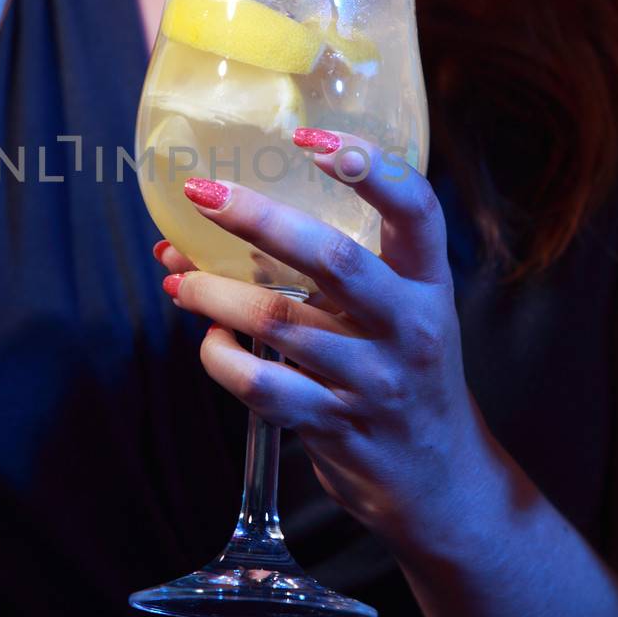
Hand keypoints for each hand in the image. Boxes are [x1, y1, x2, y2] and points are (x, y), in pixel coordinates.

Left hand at [156, 129, 484, 547]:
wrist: (437, 480)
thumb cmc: (401, 372)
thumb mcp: (399, 311)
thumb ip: (333, 268)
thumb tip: (217, 216)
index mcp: (429, 284)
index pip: (417, 210)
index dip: (370, 167)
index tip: (312, 137)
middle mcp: (409, 326)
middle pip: (334, 258)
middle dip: (258, 220)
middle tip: (203, 194)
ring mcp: (374, 379)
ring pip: (279, 322)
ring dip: (214, 294)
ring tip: (180, 278)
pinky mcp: (337, 424)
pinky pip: (262, 386)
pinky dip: (220, 360)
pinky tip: (210, 345)